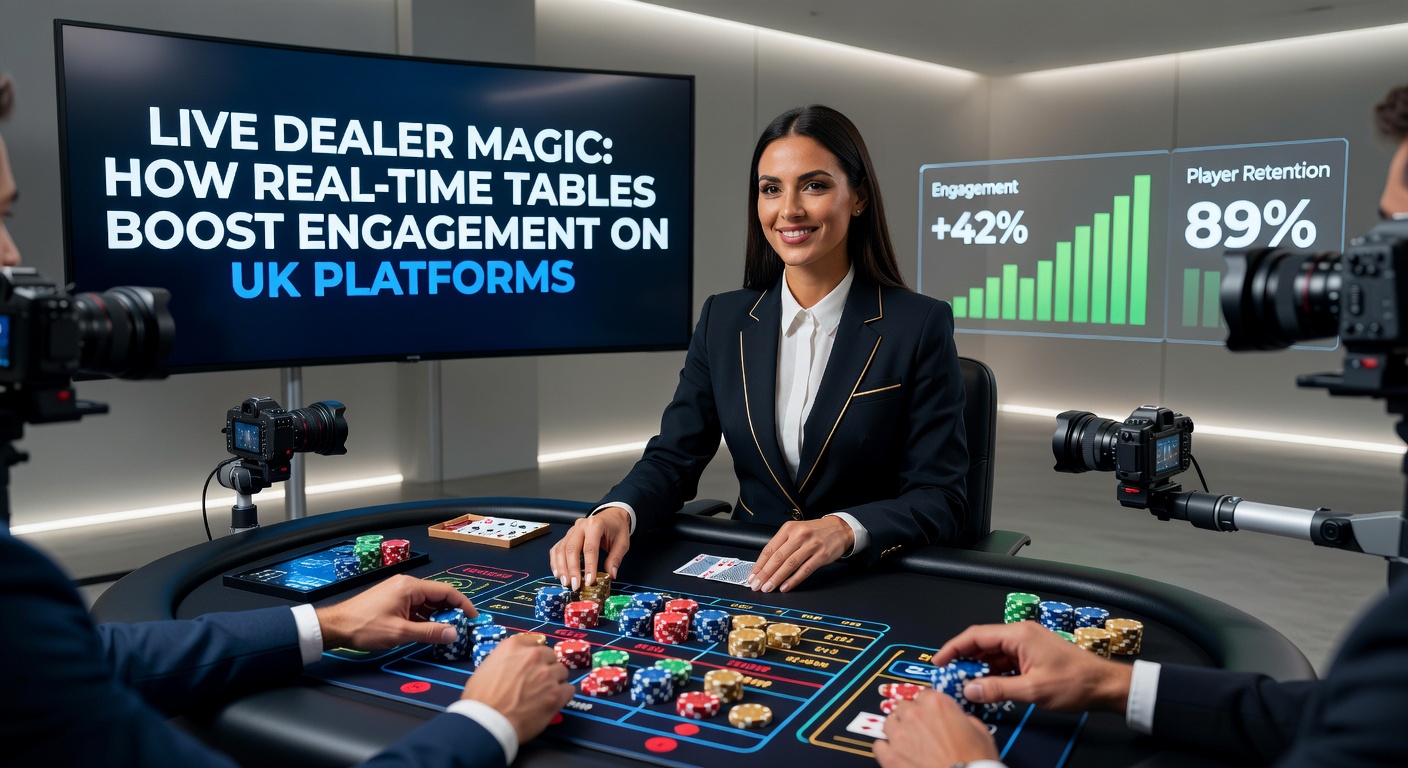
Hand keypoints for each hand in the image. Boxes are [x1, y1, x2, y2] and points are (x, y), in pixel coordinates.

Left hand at [315, 574, 474, 650]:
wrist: (335, 626)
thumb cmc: (365, 626)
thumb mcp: (400, 632)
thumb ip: (429, 632)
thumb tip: (453, 634)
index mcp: (411, 587)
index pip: (446, 591)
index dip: (463, 604)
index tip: (473, 618)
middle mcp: (407, 585)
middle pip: (438, 596)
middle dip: (451, 612)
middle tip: (462, 628)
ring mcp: (399, 593)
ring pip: (427, 603)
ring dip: (437, 616)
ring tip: (447, 632)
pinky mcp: (393, 601)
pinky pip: (416, 607)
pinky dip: (425, 618)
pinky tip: (428, 631)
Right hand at [462, 634, 574, 743]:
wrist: (487, 721)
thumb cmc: (479, 698)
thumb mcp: (485, 668)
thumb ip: (504, 660)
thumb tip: (512, 665)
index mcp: (513, 646)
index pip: (535, 643)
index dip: (533, 656)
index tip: (531, 665)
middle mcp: (534, 656)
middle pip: (551, 656)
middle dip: (545, 667)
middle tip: (537, 682)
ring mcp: (547, 674)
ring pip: (562, 671)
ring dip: (555, 680)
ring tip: (544, 694)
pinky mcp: (557, 693)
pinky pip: (569, 689)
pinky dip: (563, 694)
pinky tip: (553, 701)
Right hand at [548, 506, 630, 588]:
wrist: (611, 516)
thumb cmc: (616, 528)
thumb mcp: (622, 542)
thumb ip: (615, 558)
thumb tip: (611, 574)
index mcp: (596, 525)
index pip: (590, 548)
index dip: (589, 566)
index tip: (590, 581)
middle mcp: (581, 526)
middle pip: (572, 548)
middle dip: (572, 569)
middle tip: (575, 585)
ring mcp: (571, 530)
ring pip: (561, 549)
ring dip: (561, 567)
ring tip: (565, 582)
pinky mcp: (567, 536)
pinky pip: (557, 548)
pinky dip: (555, 562)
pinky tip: (558, 573)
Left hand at [746, 516, 852, 592]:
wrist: (840, 528)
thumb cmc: (815, 532)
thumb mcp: (796, 531)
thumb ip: (782, 545)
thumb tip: (765, 565)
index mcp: (789, 529)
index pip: (769, 548)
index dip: (759, 564)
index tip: (752, 576)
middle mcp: (799, 535)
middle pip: (777, 557)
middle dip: (765, 573)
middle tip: (757, 585)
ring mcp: (811, 545)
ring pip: (790, 564)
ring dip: (776, 578)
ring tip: (768, 588)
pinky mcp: (822, 555)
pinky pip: (804, 570)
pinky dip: (793, 580)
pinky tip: (785, 587)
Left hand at [874, 691, 998, 767]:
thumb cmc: (975, 762)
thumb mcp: (980, 732)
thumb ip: (962, 718)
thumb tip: (958, 720)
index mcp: (936, 704)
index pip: (923, 694)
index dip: (928, 705)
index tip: (930, 713)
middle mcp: (914, 715)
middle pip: (903, 706)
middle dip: (911, 716)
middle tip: (921, 731)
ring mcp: (899, 735)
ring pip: (889, 723)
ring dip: (897, 730)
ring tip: (908, 743)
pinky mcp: (890, 757)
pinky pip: (880, 745)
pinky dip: (887, 749)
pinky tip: (897, 755)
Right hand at [932, 622, 1132, 712]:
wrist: (1105, 686)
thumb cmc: (1075, 682)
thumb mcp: (1033, 689)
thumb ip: (998, 689)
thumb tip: (971, 689)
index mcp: (1019, 634)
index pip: (976, 636)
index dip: (954, 648)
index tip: (939, 661)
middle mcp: (1022, 635)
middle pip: (983, 643)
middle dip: (965, 660)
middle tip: (950, 677)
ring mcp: (1028, 645)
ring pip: (994, 653)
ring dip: (980, 668)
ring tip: (967, 685)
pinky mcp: (1034, 656)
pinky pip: (1006, 661)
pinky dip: (995, 672)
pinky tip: (989, 686)